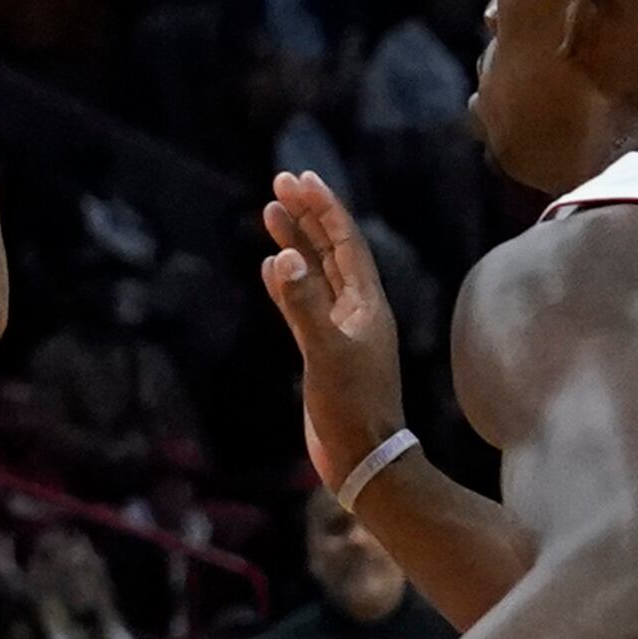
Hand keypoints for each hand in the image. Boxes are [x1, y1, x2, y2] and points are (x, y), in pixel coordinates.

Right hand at [261, 169, 406, 489]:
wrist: (362, 459)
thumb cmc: (351, 409)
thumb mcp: (325, 354)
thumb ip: (303, 306)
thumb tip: (281, 257)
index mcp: (366, 303)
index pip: (344, 242)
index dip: (323, 208)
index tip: (299, 179)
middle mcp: (357, 309)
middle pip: (331, 249)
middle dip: (307, 215)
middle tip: (280, 183)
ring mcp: (340, 328)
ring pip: (316, 272)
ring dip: (295, 242)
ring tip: (271, 211)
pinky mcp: (323, 349)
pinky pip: (304, 302)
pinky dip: (287, 280)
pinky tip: (271, 267)